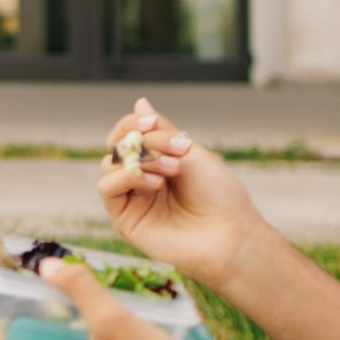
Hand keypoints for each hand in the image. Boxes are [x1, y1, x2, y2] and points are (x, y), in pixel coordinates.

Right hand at [98, 96, 269, 290]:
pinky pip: (108, 188)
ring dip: (140, 160)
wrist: (231, 236)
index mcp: (158, 162)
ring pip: (110, 165)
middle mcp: (142, 179)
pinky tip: (155, 183)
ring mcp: (132, 199)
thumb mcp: (191, 153)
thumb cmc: (219, 197)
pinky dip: (127, 178)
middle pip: (119, 146)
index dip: (135, 124)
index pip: (129, 133)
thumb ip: (161, 131)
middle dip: (145, 141)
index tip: (153, 123)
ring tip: (172, 169)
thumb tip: (139, 102)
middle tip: (175, 149)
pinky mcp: (125, 219)